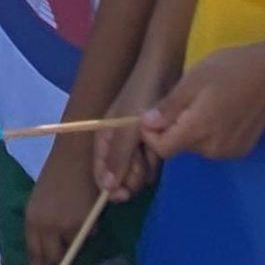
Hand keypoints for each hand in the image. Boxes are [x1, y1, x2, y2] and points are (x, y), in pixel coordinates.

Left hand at [23, 143, 102, 264]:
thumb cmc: (59, 173)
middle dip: (60, 260)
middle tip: (65, 258)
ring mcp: (64, 226)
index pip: (33, 253)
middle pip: (53, 258)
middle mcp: (44, 225)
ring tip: (78, 219)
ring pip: (73, 247)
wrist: (76, 153)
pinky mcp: (83, 223)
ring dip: (77, 239)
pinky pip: (89, 235)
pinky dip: (90, 228)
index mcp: (31, 218)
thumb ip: (44, 222)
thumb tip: (53, 246)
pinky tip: (87, 209)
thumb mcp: (43, 199)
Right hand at [94, 72, 167, 199]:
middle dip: (131, 175)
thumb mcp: (127, 128)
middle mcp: (116, 142)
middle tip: (142, 164)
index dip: (110, 186)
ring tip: (152, 153)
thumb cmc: (140, 96)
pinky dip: (155, 160)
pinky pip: (151, 160)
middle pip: (121, 174)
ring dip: (146, 167)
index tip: (123, 194)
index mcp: (104, 138)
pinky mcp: (150, 139)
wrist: (163, 69)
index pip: (101, 172)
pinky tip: (160, 154)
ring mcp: (134, 141)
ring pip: (138, 169)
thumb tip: (106, 189)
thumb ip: (118, 158)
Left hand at [142, 43, 264, 162]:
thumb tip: (146, 123)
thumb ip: (169, 107)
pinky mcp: (240, 150)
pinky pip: (213, 146)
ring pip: (195, 146)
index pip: (162, 149)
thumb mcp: (192, 81)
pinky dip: (208, 133)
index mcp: (199, 130)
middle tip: (183, 99)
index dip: (152, 134)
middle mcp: (214, 149)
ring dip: (190, 129)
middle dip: (172, 127)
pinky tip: (219, 112)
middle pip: (178, 146)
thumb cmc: (229, 70)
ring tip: (202, 102)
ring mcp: (229, 152)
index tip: (154, 113)